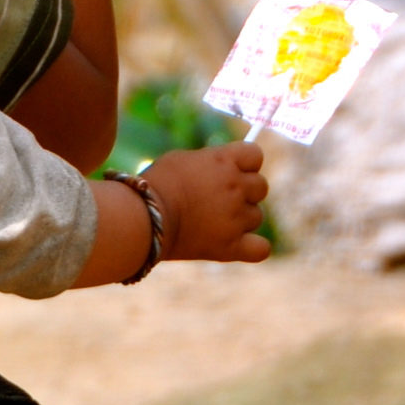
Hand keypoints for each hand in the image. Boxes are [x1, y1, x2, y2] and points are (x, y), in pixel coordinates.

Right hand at [141, 143, 269, 263]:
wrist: (143, 218)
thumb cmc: (155, 185)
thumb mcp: (181, 160)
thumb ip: (209, 161)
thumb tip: (220, 165)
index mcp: (225, 161)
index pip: (255, 156)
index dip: (245, 164)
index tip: (231, 172)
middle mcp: (236, 186)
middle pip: (261, 187)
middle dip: (245, 192)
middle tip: (218, 200)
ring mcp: (236, 217)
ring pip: (257, 217)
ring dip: (241, 219)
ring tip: (214, 223)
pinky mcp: (231, 246)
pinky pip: (261, 249)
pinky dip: (253, 248)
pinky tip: (238, 245)